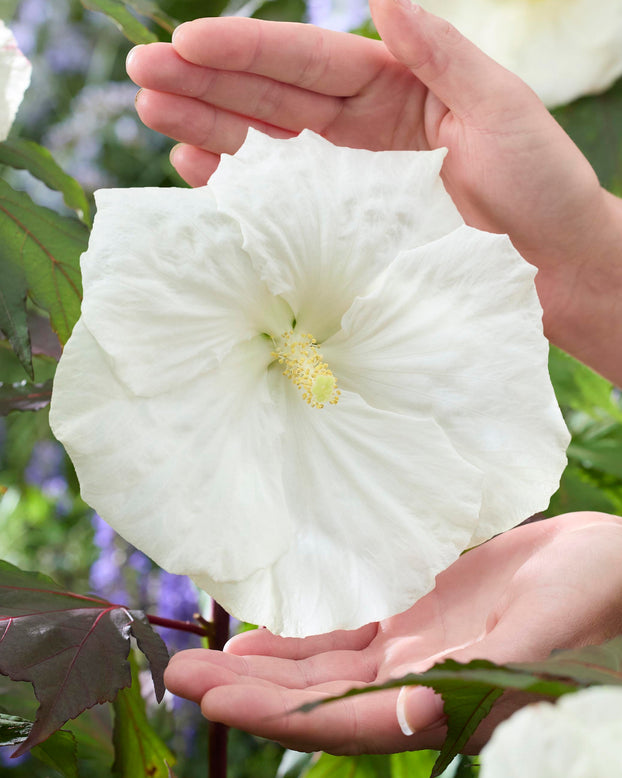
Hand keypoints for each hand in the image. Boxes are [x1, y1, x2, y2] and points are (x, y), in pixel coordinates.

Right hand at [127, 1, 621, 384]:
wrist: (551, 268)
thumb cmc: (540, 185)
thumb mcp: (498, 106)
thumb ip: (437, 50)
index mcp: (396, 88)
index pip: (309, 61)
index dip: (248, 50)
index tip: (186, 41)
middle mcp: (362, 130)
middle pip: (272, 97)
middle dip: (206, 82)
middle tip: (141, 73)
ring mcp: (347, 182)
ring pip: (265, 144)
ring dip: (207, 128)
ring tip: (152, 114)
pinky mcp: (342, 229)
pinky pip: (278, 201)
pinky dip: (237, 187)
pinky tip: (197, 170)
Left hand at [164, 512, 621, 753]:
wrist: (603, 569)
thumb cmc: (588, 604)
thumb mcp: (536, 641)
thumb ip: (477, 681)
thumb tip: (413, 715)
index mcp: (441, 702)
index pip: (341, 720)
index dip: (275, 713)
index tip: (213, 697)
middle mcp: (415, 687)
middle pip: (314, 699)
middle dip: (246, 690)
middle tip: (178, 674)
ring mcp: (411, 653)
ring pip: (322, 669)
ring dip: (263, 666)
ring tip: (204, 659)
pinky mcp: (415, 619)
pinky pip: (344, 635)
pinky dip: (300, 639)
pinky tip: (261, 635)